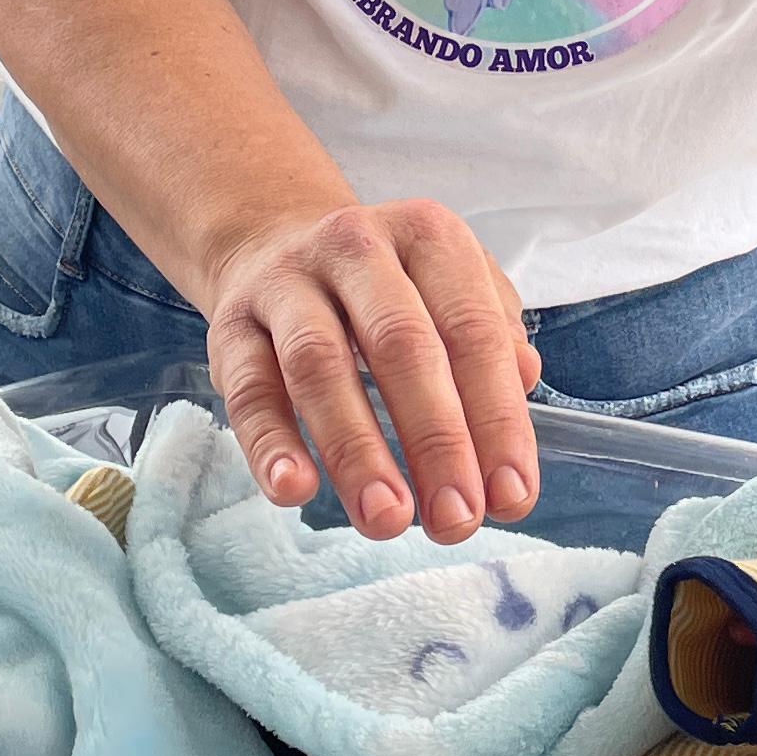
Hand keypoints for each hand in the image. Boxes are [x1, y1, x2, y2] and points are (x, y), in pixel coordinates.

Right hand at [202, 197, 540, 541]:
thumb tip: (525, 381)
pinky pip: (248, 389)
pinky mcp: (231, 326)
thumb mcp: (450, 287)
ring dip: (356, 451)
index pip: (472, 330)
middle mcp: (356, 247)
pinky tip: (294, 490)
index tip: (511, 494)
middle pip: (400, 345)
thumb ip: (492, 334)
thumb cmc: (386, 287)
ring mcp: (286, 283)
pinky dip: (269, 444)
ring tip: (387, 519)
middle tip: (457, 518)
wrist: (276, 242)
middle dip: (435, 441)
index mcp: (428, 236)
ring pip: (319, 366)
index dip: (497, 418)